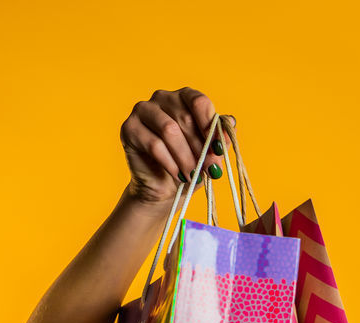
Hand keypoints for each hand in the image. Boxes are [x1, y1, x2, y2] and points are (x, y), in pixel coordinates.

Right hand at [120, 87, 226, 206]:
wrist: (166, 187)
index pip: (199, 102)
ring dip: (185, 156)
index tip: (219, 149)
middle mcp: (163, 98)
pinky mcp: (129, 128)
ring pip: (169, 130)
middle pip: (185, 118)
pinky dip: (170, 163)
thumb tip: (230, 122)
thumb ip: (220, 136)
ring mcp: (143, 110)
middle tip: (210, 169)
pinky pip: (153, 144)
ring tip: (194, 174)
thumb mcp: (211, 152)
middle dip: (200, 147)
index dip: (211, 126)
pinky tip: (179, 175)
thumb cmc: (191, 164)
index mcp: (185, 97)